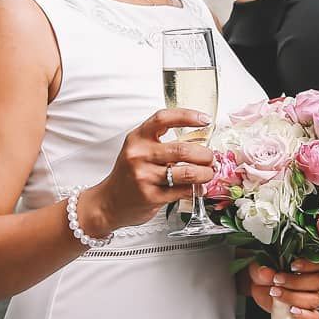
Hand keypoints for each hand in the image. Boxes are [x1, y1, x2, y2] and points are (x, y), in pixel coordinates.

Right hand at [79, 109, 214, 234]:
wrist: (108, 202)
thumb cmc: (129, 173)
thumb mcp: (139, 149)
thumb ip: (162, 141)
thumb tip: (201, 139)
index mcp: (138, 138)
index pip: (164, 119)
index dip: (187, 116)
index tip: (205, 119)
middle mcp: (139, 155)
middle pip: (183, 150)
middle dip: (205, 155)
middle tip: (210, 158)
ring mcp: (144, 177)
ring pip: (188, 172)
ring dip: (205, 173)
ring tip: (208, 173)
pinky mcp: (151, 196)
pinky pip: (183, 190)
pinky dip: (196, 189)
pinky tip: (198, 187)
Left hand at [239, 258, 318, 318]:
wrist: (260, 290)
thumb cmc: (264, 275)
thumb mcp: (260, 268)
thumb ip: (263, 270)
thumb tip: (265, 273)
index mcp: (308, 264)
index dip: (312, 264)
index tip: (293, 266)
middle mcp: (313, 281)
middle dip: (297, 282)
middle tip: (277, 281)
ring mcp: (311, 298)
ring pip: (316, 299)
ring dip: (295, 298)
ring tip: (277, 294)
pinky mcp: (306, 314)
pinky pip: (315, 318)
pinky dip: (305, 316)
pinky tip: (292, 311)